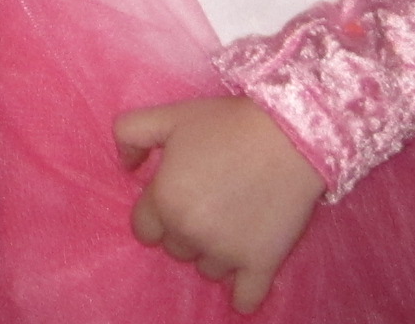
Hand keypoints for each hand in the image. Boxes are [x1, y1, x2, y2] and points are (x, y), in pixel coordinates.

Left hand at [114, 96, 323, 312]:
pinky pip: (245, 299)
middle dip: (185, 230)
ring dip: (213, 253)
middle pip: (175, 249)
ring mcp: (227, 253)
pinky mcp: (261, 264)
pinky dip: (242, 294)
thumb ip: (130, 134)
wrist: (291, 136)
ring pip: (207, 270)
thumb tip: (124, 166)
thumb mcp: (169, 116)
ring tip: (232, 221)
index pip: (144, 229)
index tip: (175, 197)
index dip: (157, 213)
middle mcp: (192, 233)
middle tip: (209, 202)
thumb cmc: (227, 125)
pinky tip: (243, 279)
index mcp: (165, 201)